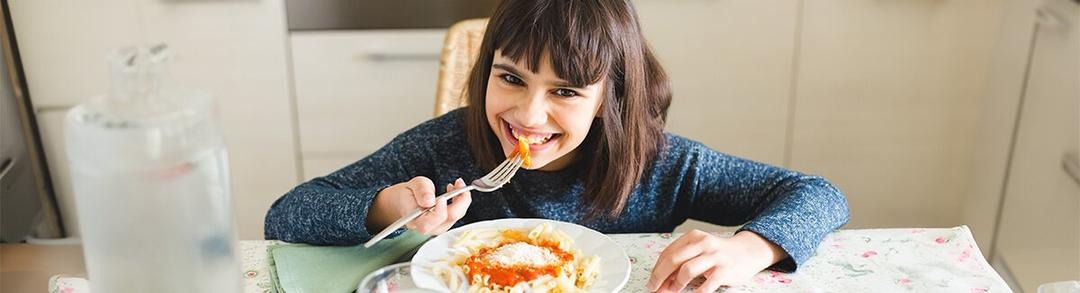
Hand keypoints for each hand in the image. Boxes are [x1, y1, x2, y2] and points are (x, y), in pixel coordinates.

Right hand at [366, 176, 472, 234]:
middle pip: (451, 218)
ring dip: (461, 198)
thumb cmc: (407, 195)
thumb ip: (421, 191)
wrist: (403, 203)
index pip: (435, 219)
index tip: (442, 197)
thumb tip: (430, 201)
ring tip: (456, 184)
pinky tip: (454, 191)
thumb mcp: (413, 185)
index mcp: (418, 221)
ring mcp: (439, 227)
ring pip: (457, 215)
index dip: (441, 208)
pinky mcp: (445, 223)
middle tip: (458, 183)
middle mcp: (430, 227)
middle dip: (459, 199)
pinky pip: (458, 213)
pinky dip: (460, 201)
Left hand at [646, 230, 786, 292]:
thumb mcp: (700, 249)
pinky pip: (707, 284)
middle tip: (654, 287)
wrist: (748, 251)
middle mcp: (703, 244)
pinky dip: (697, 292)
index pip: (668, 252)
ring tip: (673, 290)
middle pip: (674, 260)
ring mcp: (715, 257)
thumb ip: (682, 260)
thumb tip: (662, 279)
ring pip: (687, 269)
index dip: (657, 268)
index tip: (652, 280)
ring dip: (676, 283)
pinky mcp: (725, 271)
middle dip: (660, 276)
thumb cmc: (719, 253)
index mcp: (694, 237)